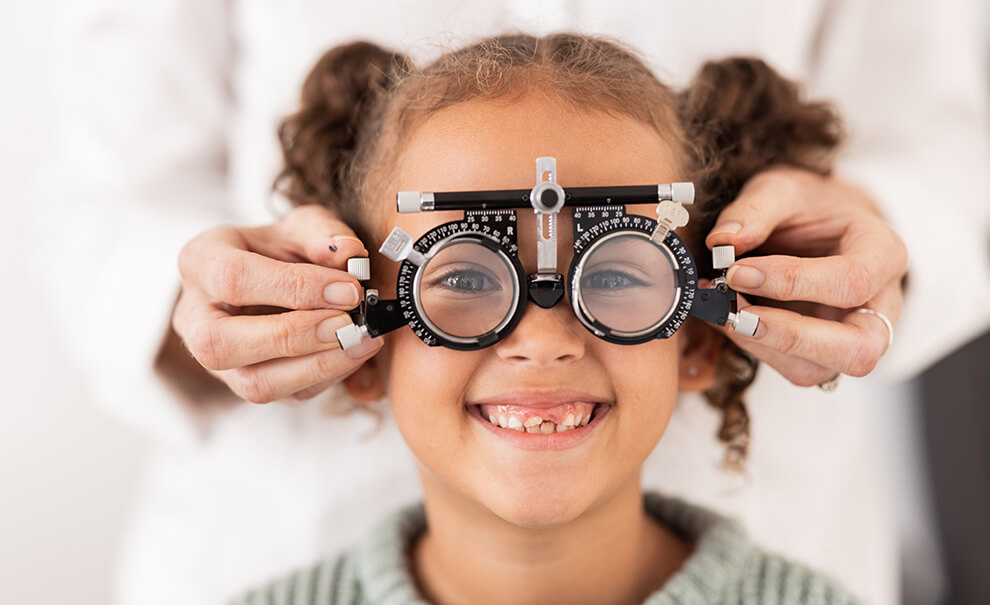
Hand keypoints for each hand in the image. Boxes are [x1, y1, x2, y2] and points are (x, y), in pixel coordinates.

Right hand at [172, 205, 382, 402]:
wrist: (274, 274)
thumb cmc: (283, 247)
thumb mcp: (302, 226)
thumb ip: (324, 234)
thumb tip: (350, 253)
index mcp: (200, 261)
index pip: (232, 278)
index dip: (294, 287)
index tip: (348, 289)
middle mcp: (195, 316)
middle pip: (221, 343)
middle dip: (294, 337)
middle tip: (349, 324)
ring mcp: (215, 358)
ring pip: (252, 383)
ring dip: (316, 367)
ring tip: (362, 342)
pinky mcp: (246, 383)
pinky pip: (284, 395)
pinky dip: (326, 376)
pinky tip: (354, 352)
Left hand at [706, 166, 907, 386]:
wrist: (819, 224)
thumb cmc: (808, 208)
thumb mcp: (781, 189)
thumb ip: (754, 210)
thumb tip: (722, 242)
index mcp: (883, 252)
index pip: (852, 281)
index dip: (792, 282)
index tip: (737, 271)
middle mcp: (880, 304)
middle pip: (858, 349)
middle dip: (790, 337)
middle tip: (737, 313)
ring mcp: (855, 336)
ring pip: (822, 370)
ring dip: (765, 348)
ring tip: (725, 312)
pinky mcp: (824, 354)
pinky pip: (795, 370)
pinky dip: (755, 350)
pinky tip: (730, 319)